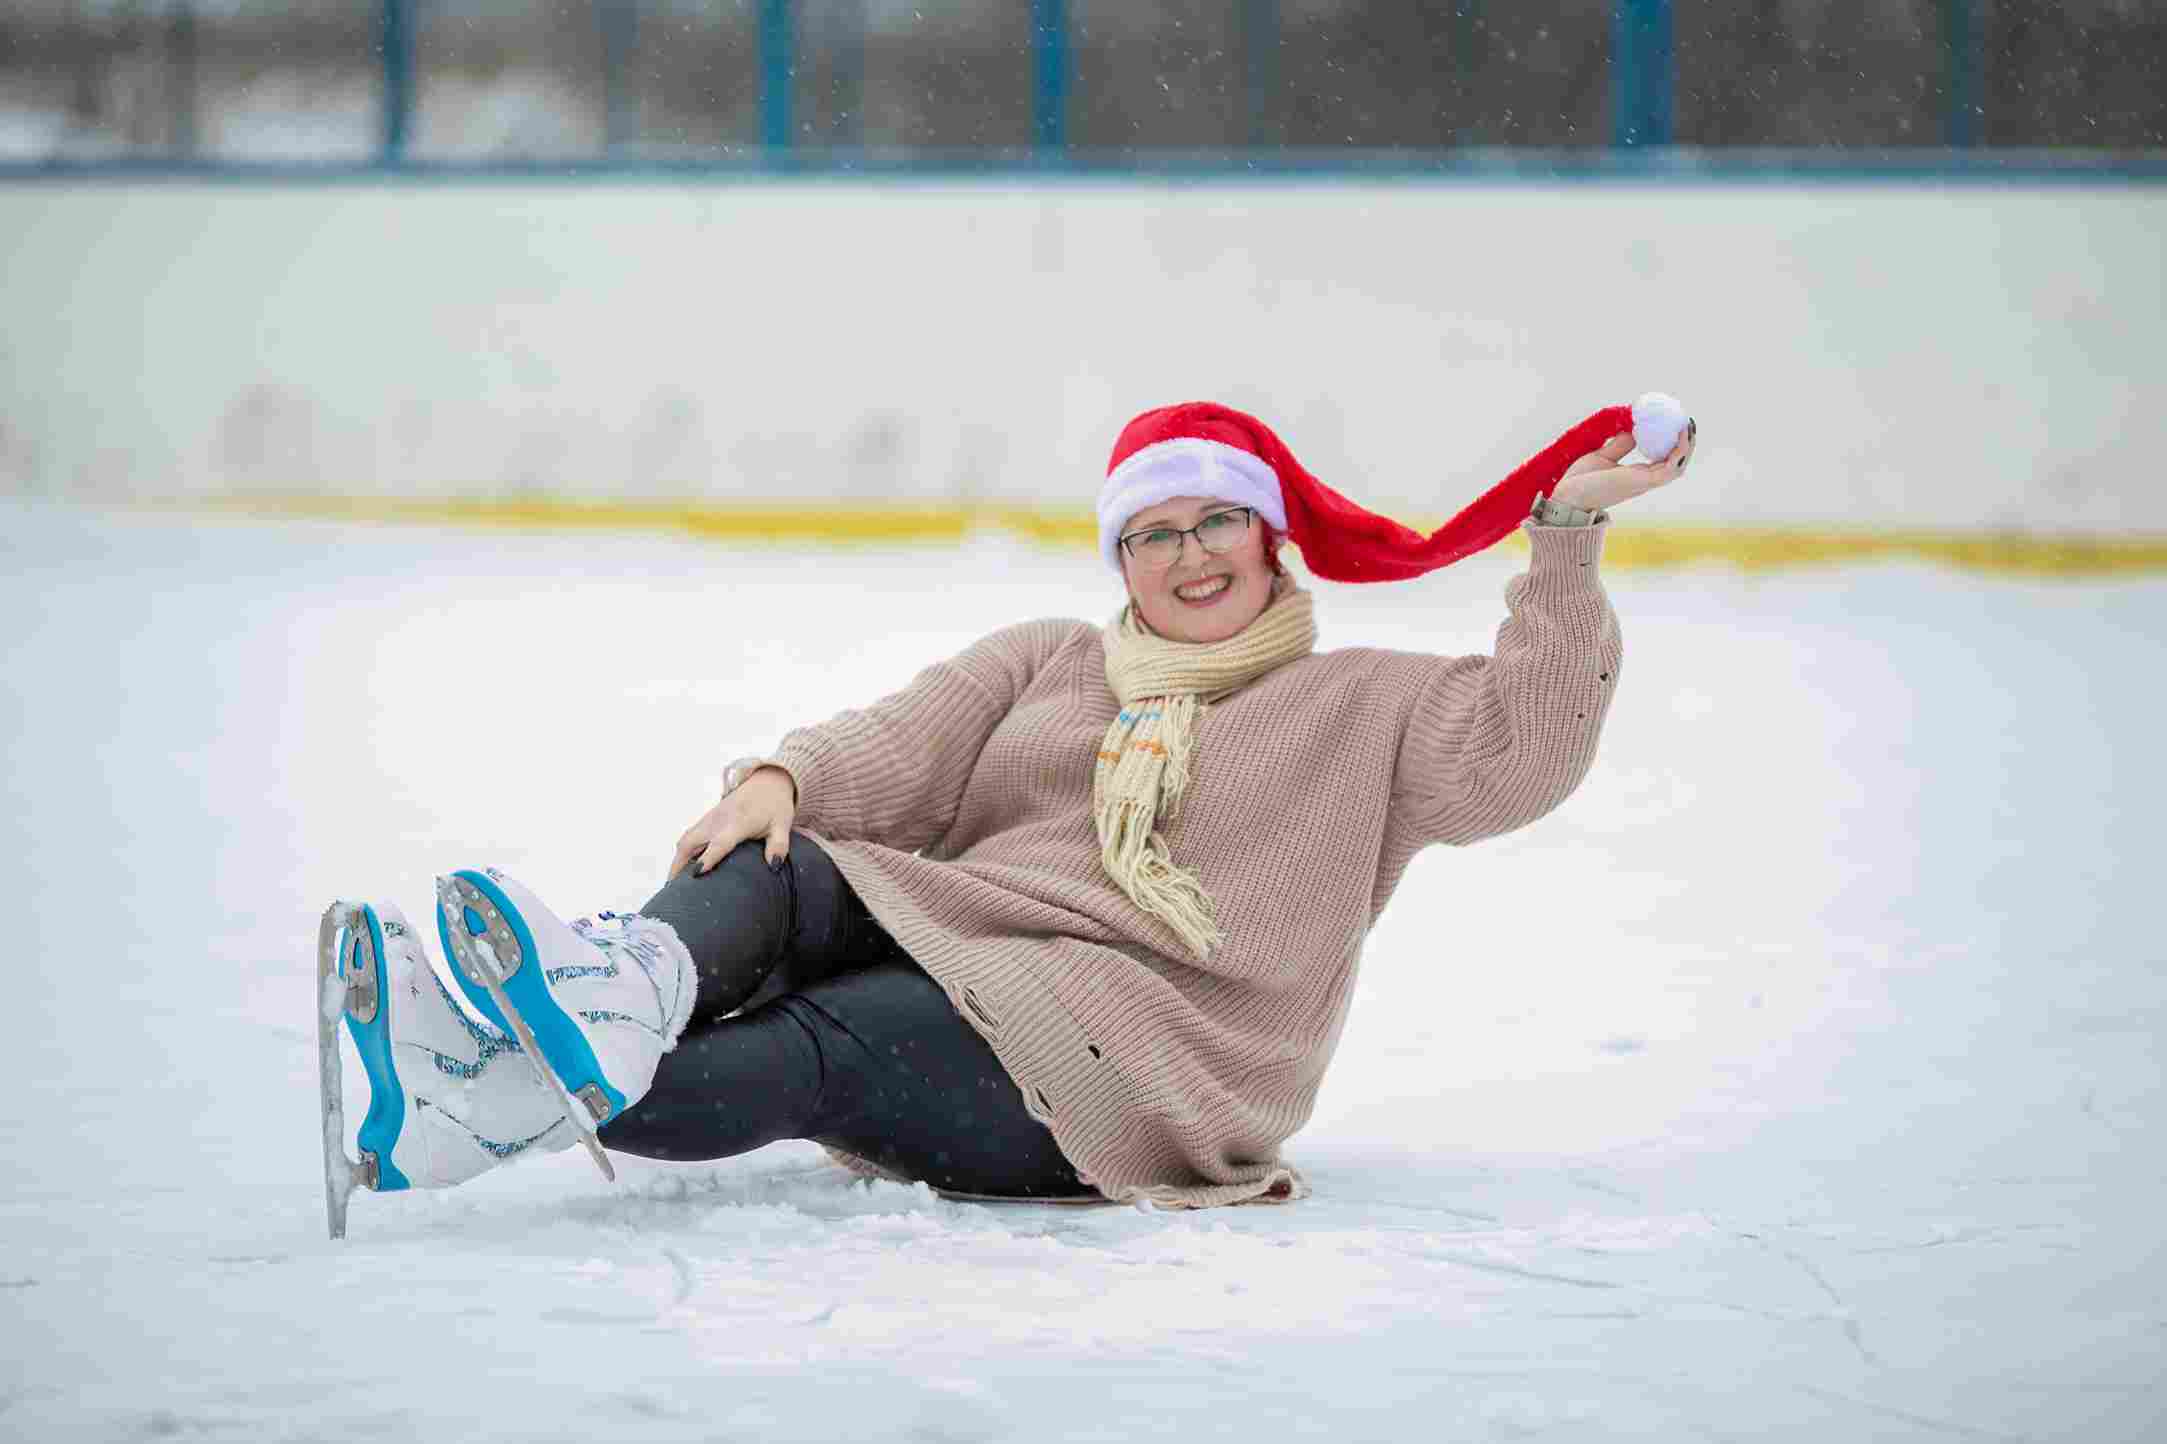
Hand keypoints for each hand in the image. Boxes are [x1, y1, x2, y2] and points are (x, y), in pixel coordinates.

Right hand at [669, 766, 797, 877]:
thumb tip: (775, 866)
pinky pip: (689, 837)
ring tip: (673, 885)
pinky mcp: (707, 819)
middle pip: (690, 842)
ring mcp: (710, 818)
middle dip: (679, 865)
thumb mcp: (783, 825)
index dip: (708, 858)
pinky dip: (682, 853)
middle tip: (674, 890)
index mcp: (738, 822)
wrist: (766, 781)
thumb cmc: (775, 805)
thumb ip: (779, 845)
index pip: (720, 842)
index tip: (696, 874)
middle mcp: (719, 820)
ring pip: (685, 840)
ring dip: (677, 860)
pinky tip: (682, 869)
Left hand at [1550, 417, 1695, 512]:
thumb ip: (1620, 445)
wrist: (1568, 496)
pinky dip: (1679, 451)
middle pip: (1676, 463)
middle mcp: (1645, 480)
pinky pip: (1670, 467)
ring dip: (1687, 446)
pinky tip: (1680, 434)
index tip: (1676, 425)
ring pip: (1678, 466)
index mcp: (1637, 475)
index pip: (1663, 460)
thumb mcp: (1604, 456)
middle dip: (1686, 444)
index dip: (1673, 444)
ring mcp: (1645, 482)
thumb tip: (1632, 428)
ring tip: (1688, 425)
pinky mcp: (1643, 482)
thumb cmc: (1581, 481)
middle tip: (1687, 422)